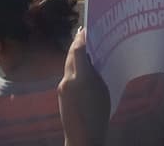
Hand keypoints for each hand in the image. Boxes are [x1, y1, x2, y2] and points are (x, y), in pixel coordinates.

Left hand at [58, 28, 109, 145]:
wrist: (83, 137)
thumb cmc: (98, 115)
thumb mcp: (103, 91)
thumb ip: (96, 73)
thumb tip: (94, 59)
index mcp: (80, 78)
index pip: (77, 50)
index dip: (81, 37)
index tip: (86, 28)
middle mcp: (67, 79)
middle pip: (70, 55)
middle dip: (77, 44)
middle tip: (86, 34)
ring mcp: (62, 86)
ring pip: (68, 64)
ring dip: (75, 55)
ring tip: (86, 49)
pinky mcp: (60, 93)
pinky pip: (67, 74)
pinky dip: (74, 67)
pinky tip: (83, 68)